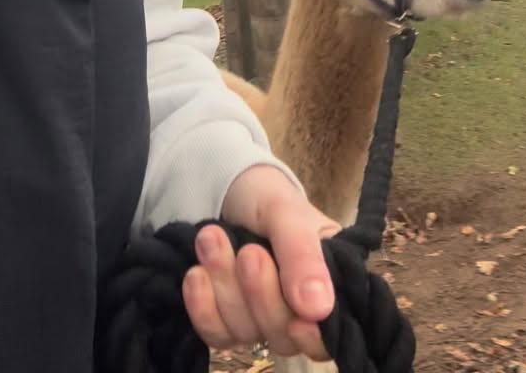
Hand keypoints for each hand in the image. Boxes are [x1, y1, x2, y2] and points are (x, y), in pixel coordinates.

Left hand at [182, 165, 340, 359]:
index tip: (297, 322)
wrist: (225, 188)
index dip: (313, 337)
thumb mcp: (288, 213)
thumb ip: (303, 256)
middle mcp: (298, 309)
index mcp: (330, 282)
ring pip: (246, 331)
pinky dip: (203, 306)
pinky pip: (216, 332)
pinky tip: (195, 274)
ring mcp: (260, 317)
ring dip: (226, 286)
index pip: (328, 331)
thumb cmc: (267, 197)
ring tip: (211, 238)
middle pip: (282, 335)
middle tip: (247, 252)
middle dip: (261, 293)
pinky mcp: (226, 320)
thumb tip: (319, 310)